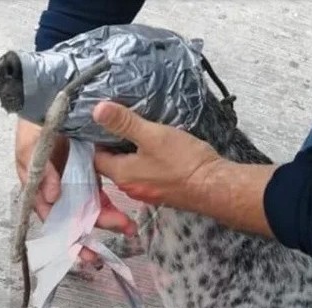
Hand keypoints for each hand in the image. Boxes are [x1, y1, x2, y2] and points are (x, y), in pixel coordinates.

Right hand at [15, 118, 136, 262]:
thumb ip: (40, 171)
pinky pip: (100, 193)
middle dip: (89, 236)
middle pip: (74, 219)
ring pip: (90, 209)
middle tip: (106, 252)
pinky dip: (110, 206)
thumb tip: (51, 197)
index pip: (54, 218)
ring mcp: (74, 182)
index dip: (67, 237)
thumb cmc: (35, 125)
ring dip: (107, 221)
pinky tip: (125, 218)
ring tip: (127, 231)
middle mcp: (57, 190)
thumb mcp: (31, 146)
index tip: (83, 252)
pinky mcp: (90, 172)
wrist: (52, 98)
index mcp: (40, 188)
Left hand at [92, 102, 275, 236]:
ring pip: (131, 170)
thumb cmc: (183, 162)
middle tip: (121, 124)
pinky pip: (147, 175)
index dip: (96, 139)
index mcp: (122, 175)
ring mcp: (147, 193)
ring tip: (140, 134)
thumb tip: (97, 110)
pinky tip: (158, 150)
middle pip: (112, 165)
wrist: (214, 187)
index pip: (96, 158)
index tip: (103, 122)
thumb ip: (124, 123)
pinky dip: (147, 162)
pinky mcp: (162, 193)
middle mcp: (130, 188)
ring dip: (132, 154)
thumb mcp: (152, 135)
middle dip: (114, 146)